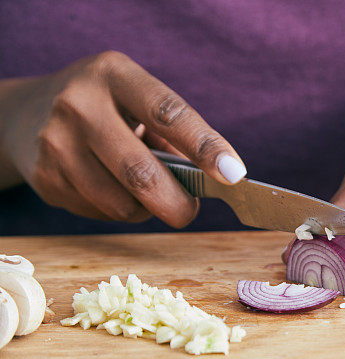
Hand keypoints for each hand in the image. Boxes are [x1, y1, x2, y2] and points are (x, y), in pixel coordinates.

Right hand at [0, 51, 245, 225]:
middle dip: (177, 203)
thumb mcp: (137, 102)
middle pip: (140, 173)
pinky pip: (100, 213)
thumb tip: (217, 180)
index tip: (233, 174)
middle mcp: (79, 104)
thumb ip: (176, 136)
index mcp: (114, 75)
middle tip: (190, 211)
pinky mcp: (45, 177)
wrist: (27, 113)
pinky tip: (110, 189)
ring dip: (146, 209)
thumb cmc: (108, 110)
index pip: (168, 113)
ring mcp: (56, 142)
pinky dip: (119, 211)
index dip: (205, 146)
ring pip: (121, 203)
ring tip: (145, 191)